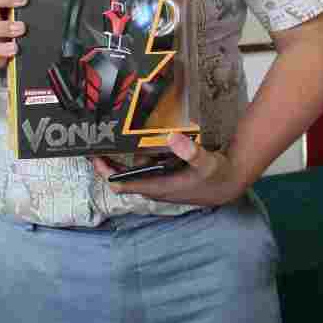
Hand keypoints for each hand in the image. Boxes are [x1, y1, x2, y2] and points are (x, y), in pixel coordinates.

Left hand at [92, 132, 245, 206]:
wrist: (229, 183)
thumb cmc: (216, 175)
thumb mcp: (205, 162)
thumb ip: (190, 151)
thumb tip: (173, 137)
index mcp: (159, 187)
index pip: (124, 184)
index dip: (106, 173)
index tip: (93, 158)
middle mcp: (155, 187)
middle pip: (125, 176)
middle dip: (110, 161)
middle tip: (97, 141)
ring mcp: (160, 182)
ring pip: (137, 168)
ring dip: (129, 155)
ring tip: (117, 136)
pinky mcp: (166, 176)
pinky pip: (147, 165)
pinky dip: (142, 154)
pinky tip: (142, 140)